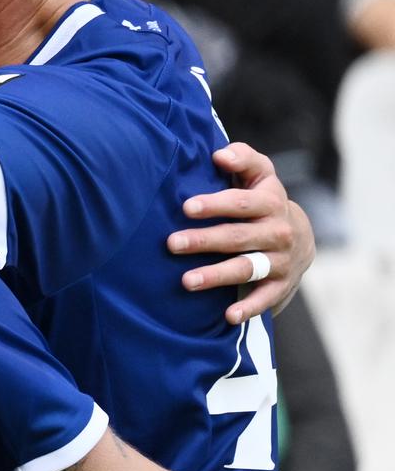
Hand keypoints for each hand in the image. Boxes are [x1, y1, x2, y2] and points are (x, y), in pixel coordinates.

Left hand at [166, 142, 311, 322]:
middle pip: (237, 236)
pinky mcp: (281, 284)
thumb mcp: (259, 174)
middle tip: (172, 244)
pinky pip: (266, 298)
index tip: (186, 207)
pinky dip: (249, 308)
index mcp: (269, 202)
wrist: (300, 236)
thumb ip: (242, 159)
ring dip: (217, 275)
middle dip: (204, 241)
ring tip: (187, 281)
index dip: (215, 204)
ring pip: (247, 267)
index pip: (241, 202)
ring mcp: (280, 259)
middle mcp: (278, 231)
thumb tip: (219, 154)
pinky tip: (228, 316)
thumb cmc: (261, 199)